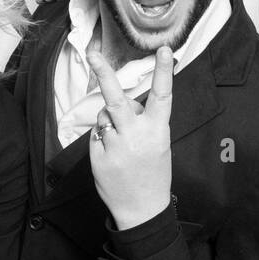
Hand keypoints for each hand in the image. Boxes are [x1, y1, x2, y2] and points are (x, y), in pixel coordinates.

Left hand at [86, 45, 173, 229]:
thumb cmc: (153, 173)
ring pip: (104, 115)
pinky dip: (102, 139)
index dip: (164, 72)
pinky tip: (113, 155)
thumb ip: (143, 123)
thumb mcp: (159, 145)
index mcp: (158, 131)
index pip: (162, 96)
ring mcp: (116, 146)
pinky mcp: (99, 157)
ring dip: (108, 118)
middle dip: (104, 73)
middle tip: (92, 53)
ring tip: (120, 139)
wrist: (142, 209)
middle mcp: (136, 136)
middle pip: (117, 99)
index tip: (165, 50)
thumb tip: (123, 105)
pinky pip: (97, 135)